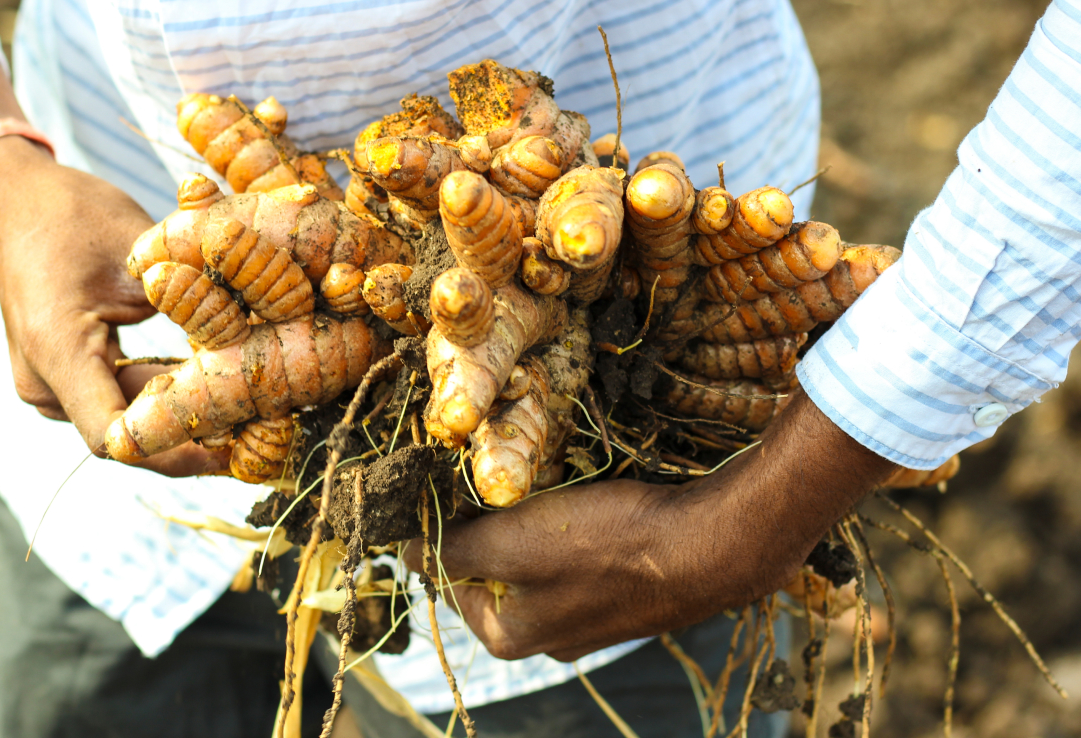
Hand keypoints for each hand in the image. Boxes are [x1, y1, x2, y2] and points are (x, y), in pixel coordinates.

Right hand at [0, 42, 224, 476]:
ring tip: (254, 412)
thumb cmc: (71, 215)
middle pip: (130, 434)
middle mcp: (45, 383)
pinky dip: (166, 395)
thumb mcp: (140, 246)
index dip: (177, 451)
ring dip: (186, 415)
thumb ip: (193, 294)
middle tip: (267, 433)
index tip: (236, 450)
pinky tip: (218, 386)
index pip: (115, 435)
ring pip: (129, 419)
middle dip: (199, 434)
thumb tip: (262, 329)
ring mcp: (51, 387)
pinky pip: (120, 400)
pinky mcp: (66, 379)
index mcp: (57, 350)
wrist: (13, 205)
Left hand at [411, 387, 895, 660]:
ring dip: (530, 522)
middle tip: (495, 474)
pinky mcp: (622, 594)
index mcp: (507, 635)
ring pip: (534, 560)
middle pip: (489, 569)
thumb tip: (402, 547)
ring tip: (543, 482)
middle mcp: (544, 639)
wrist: (713, 547)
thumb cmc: (610, 545)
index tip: (447, 480)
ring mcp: (586, 620)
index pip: (444, 574)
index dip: (440, 524)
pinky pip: (575, 557)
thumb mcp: (515, 543)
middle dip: (488, 521)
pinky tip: (585, 500)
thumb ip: (454, 549)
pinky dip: (570, 528)